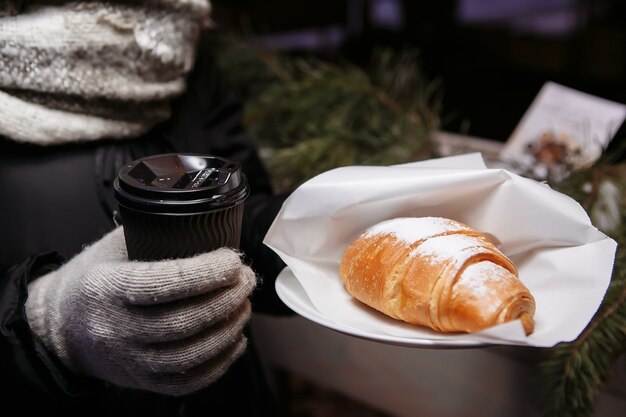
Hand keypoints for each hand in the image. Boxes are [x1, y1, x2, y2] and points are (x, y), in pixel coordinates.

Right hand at [25, 227, 255, 395]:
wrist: (62, 327)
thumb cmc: (96, 278)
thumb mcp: (113, 247)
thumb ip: (153, 231)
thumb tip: (206, 218)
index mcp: (105, 289)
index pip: (161, 284)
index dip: (205, 273)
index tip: (233, 260)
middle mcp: (115, 330)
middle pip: (182, 322)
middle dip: (226, 298)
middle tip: (247, 278)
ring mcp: (129, 361)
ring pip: (189, 354)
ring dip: (228, 328)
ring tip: (245, 304)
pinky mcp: (142, 382)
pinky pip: (188, 381)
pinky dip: (220, 362)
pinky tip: (236, 339)